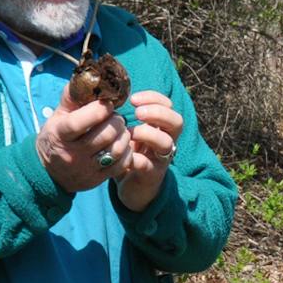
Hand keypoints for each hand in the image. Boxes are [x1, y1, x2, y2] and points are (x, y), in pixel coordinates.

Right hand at [37, 95, 130, 192]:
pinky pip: (121, 164)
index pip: (80, 122)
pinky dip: (127, 151)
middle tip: (116, 117)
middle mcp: (72, 154)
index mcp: (60, 134)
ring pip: (116, 149)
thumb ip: (71, 97)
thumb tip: (87, 75)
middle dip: (116, 121)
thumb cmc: (57, 136)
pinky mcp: (97, 179)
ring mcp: (86, 169)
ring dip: (124, 135)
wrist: (49, 172)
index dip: (98, 110)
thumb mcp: (57, 116)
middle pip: (105, 135)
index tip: (108, 103)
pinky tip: (122, 144)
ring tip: (120, 129)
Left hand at [113, 89, 182, 211]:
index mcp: (161, 127)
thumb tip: (105, 95)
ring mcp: (161, 159)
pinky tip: (123, 154)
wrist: (133, 187)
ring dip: (147, 134)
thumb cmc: (128, 153)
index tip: (133, 99)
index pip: (169, 106)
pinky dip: (134, 158)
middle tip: (138, 113)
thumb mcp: (128, 132)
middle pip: (177, 122)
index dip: (154, 98)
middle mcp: (167, 141)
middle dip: (158, 113)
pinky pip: (147, 164)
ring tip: (130, 134)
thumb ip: (123, 116)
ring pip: (166, 143)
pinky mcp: (151, 175)